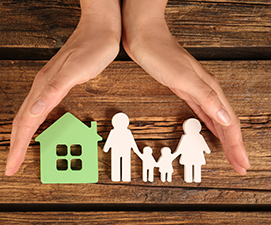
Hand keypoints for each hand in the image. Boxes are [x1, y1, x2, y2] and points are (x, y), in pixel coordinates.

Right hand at [6, 0, 120, 175]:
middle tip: (13, 164)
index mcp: (44, 87)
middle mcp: (43, 87)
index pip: (25, 123)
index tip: (12, 165)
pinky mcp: (59, 84)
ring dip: (25, 136)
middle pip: (23, 122)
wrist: (101, 30)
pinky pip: (43, 110)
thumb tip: (33, 111)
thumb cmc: (91, 49)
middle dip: (16, 145)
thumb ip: (53, 91)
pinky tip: (41, 127)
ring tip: (21, 151)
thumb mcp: (75, 71)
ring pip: (31, 116)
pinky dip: (37, 125)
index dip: (17, 146)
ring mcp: (50, 86)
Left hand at [122, 0, 249, 174]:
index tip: (242, 163)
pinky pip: (203, 113)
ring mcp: (196, 91)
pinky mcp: (185, 90)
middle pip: (226, 124)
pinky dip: (210, 126)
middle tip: (240, 164)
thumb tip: (225, 118)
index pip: (229, 124)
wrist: (144, 38)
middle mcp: (207, 91)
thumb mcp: (183, 78)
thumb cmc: (160, 54)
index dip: (236, 146)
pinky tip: (211, 129)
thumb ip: (206, 98)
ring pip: (216, 120)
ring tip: (230, 152)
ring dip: (224, 138)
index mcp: (210, 90)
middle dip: (234, 146)